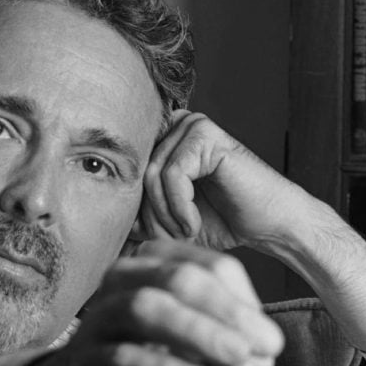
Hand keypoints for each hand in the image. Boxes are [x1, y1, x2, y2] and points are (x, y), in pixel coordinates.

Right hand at [9, 240, 283, 365]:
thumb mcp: (200, 358)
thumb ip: (232, 352)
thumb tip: (262, 357)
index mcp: (152, 268)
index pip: (210, 268)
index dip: (247, 303)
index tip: (270, 346)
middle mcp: (119, 284)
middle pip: (179, 278)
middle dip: (229, 313)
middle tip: (264, 351)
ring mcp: (97, 324)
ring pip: (146, 308)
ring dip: (200, 333)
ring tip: (236, 360)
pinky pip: (124, 359)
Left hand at [137, 111, 304, 253]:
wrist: (268, 225)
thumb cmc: (219, 223)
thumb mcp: (164, 221)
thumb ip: (134, 214)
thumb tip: (97, 219)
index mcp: (160, 141)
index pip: (123, 176)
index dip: (133, 213)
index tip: (151, 239)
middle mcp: (173, 126)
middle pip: (135, 177)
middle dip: (150, 218)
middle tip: (173, 240)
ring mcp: (190, 126)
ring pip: (151, 177)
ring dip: (166, 216)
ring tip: (186, 232)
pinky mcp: (205, 134)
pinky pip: (173, 175)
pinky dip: (181, 209)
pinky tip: (195, 224)